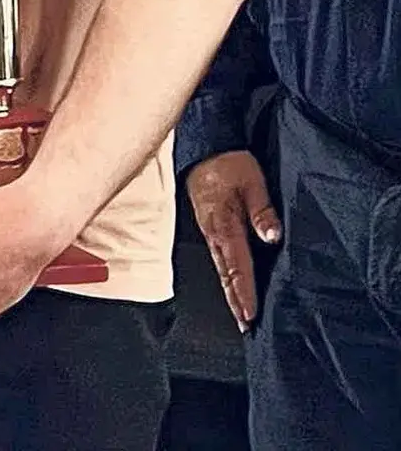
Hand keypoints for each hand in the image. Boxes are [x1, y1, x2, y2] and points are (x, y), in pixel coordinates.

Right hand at [186, 149, 278, 330]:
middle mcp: (214, 234)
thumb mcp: (252, 181)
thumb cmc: (228, 163)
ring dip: (231, 293)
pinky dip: (227, 277)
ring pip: (221, 269)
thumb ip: (262, 210)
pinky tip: (234, 285)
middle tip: (247, 328)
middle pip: (226, 275)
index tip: (251, 314)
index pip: (237, 267)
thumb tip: (272, 237)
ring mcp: (210, 232)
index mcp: (224, 225)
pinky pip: (220, 259)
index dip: (245, 292)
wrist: (203, 147)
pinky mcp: (211, 227)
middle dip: (236, 302)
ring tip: (242, 315)